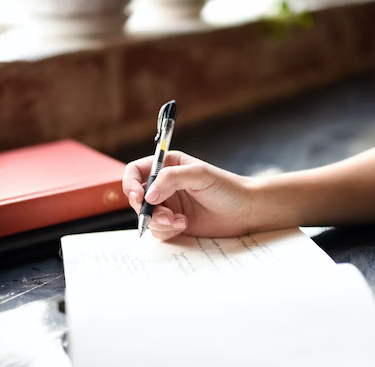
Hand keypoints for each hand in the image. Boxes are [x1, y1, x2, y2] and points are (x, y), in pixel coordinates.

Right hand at [122, 151, 252, 239]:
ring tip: (179, 221)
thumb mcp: (200, 175)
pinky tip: (184, 225)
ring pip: (146, 216)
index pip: (136, 172)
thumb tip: (148, 195)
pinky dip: (167, 230)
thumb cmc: (227, 187)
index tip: (139, 197)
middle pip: (138, 197)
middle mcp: (164, 185)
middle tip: (165, 215)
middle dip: (147, 209)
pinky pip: (158, 230)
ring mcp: (168, 205)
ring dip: (159, 221)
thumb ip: (171, 179)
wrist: (245, 211)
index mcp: (168, 166)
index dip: (130, 184)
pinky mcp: (174, 223)